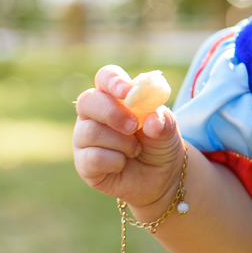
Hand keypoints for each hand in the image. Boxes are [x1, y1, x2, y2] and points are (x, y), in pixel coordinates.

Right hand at [73, 65, 184, 216]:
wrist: (161, 175)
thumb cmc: (159, 141)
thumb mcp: (168, 128)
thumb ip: (163, 121)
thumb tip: (152, 121)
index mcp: (114, 97)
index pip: (105, 77)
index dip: (113, 81)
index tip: (127, 91)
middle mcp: (93, 115)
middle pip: (87, 101)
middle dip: (112, 113)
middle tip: (133, 126)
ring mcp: (84, 139)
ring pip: (90, 131)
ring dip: (121, 142)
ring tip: (136, 149)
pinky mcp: (83, 163)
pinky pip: (93, 157)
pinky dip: (115, 161)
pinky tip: (123, 163)